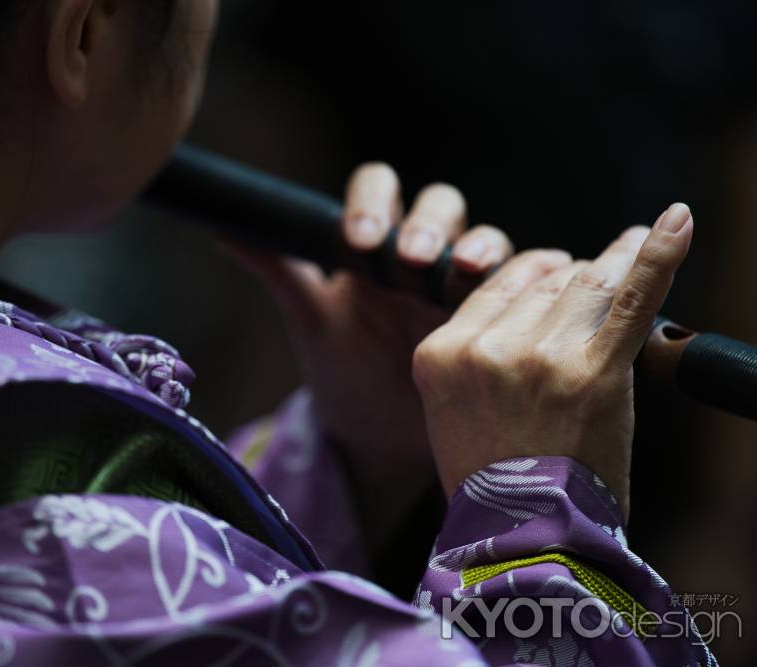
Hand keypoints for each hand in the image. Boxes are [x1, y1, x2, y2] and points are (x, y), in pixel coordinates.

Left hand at [227, 163, 512, 548]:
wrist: (383, 440)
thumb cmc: (343, 374)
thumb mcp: (311, 322)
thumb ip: (279, 272)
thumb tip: (221, 228)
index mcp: (375, 247)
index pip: (380, 192)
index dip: (372, 204)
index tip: (357, 242)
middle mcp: (422, 256)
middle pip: (441, 208)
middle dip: (430, 225)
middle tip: (412, 260)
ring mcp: (464, 284)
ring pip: (486, 240)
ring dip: (480, 247)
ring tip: (464, 275)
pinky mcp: (502, 315)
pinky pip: (528, 283)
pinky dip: (535, 276)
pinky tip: (535, 288)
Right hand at [412, 203, 694, 517]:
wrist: (524, 540)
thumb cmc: (495, 479)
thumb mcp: (454, 408)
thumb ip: (480, 350)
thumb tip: (541, 287)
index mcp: (440, 353)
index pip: (495, 286)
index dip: (534, 278)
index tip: (557, 276)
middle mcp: (483, 348)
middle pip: (541, 280)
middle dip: (573, 279)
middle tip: (597, 276)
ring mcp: (537, 356)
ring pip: (583, 283)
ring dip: (614, 261)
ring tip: (637, 241)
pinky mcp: (592, 371)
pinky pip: (630, 297)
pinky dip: (658, 254)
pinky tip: (676, 221)